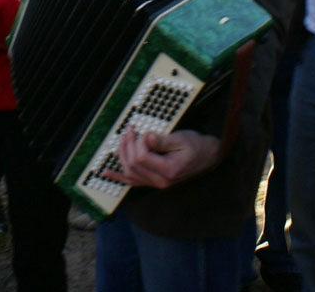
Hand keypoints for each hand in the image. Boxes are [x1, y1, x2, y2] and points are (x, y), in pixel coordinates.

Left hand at [102, 128, 220, 188]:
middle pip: (133, 165)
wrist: (208, 157)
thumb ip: (162, 140)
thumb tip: (146, 137)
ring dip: (122, 155)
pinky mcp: (153, 181)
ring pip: (129, 173)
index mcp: (168, 171)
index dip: (138, 142)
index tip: (144, 131)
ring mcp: (156, 183)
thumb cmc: (197, 147)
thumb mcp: (182, 140)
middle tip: (130, 129)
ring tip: (123, 139)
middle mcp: (160, 182)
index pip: (142, 158)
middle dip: (127, 145)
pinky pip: (132, 182)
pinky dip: (117, 177)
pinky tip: (106, 173)